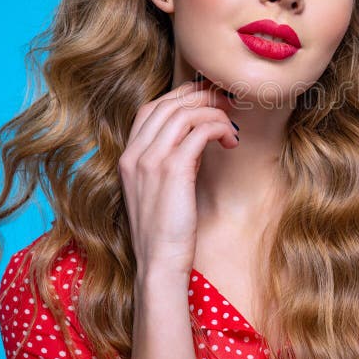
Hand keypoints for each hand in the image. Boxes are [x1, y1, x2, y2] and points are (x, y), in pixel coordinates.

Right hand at [118, 76, 238, 278]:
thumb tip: (197, 136)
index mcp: (128, 157)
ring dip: (214, 112)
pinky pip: (200, 130)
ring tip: (231, 125)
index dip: (181, 96)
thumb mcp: (159, 189)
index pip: (151, 108)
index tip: (206, 99)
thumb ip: (169, 160)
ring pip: (186, 112)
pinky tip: (230, 141)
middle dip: (202, 96)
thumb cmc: (165, 230)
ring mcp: (151, 160)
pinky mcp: (173, 169)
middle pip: (169, 103)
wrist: (159, 262)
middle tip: (226, 103)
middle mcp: (135, 154)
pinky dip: (219, 128)